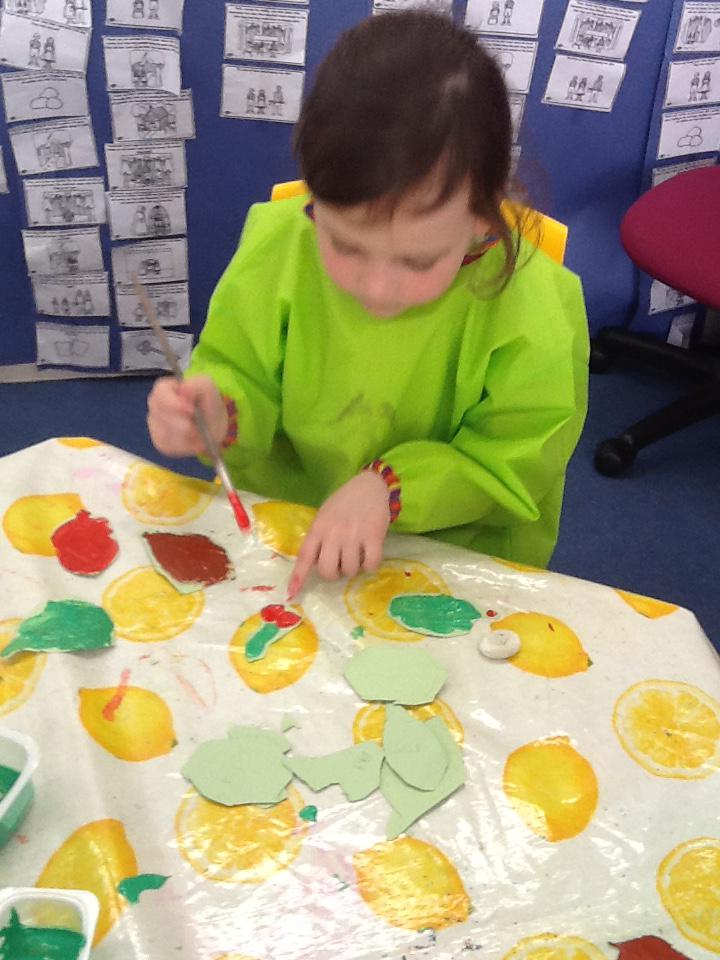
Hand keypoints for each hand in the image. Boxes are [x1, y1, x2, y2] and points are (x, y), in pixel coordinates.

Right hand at [147, 375, 227, 456]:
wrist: (213, 424)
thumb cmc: (207, 402)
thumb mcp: (208, 388)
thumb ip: (197, 385)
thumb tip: (184, 389)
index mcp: (164, 389)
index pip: (160, 393)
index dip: (174, 402)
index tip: (191, 410)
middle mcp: (155, 406)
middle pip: (161, 415)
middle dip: (182, 423)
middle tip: (197, 426)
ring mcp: (155, 425)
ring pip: (165, 433)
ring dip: (186, 435)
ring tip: (199, 432)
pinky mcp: (160, 442)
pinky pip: (169, 446)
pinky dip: (185, 446)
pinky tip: (193, 441)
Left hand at [287, 471, 389, 598]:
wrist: (370, 486)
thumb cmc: (345, 502)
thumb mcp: (324, 516)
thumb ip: (319, 537)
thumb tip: (315, 564)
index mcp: (318, 529)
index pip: (305, 557)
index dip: (298, 577)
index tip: (291, 594)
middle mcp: (334, 534)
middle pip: (328, 570)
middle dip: (334, 574)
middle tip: (340, 565)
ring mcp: (354, 536)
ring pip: (350, 570)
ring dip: (354, 568)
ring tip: (357, 554)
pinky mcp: (374, 537)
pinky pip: (370, 564)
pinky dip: (370, 565)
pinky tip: (370, 556)